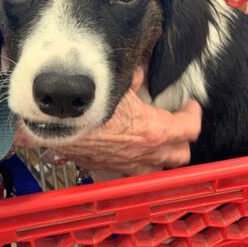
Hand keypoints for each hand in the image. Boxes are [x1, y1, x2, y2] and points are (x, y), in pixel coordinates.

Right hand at [14, 67, 202, 175]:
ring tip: (159, 143)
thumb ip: (133, 77)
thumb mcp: (115, 84)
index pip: (189, 128)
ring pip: (159, 170)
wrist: (54, 127)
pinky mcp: (109, 169)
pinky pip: (132, 174)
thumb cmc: (86, 106)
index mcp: (153, 130)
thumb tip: (138, 72)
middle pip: (180, 154)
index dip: (193, 113)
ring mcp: (128, 165)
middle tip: (177, 124)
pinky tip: (132, 154)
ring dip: (163, 157)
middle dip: (182, 140)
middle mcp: (145, 153)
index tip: (189, 104)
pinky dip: (138, 166)